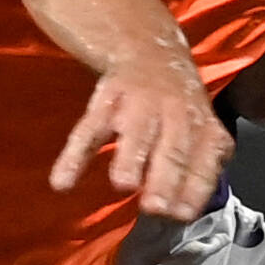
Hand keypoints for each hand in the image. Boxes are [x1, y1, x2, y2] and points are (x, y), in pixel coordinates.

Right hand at [51, 46, 230, 221]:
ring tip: (124, 184)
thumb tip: (185, 211)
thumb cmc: (179, 108)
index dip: (194, 188)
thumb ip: (198, 167)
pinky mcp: (108, 98)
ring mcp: (141, 104)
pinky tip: (62, 182)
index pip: (202, 161)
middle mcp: (175, 113)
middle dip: (164, 178)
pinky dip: (74, 155)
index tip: (182, 213)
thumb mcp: (201, 130)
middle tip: (155, 207)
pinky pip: (90, 128)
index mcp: (202, 126)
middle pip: (172, 149)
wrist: (150, 50)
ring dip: (130, 159)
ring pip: (135, 133)